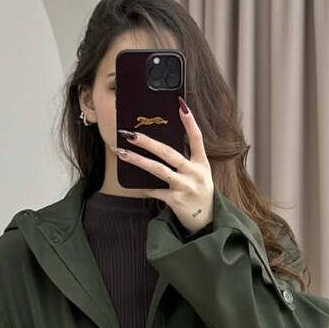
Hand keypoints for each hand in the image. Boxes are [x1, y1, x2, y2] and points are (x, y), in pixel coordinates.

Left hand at [115, 98, 214, 233]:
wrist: (206, 221)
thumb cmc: (199, 192)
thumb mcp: (199, 173)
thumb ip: (186, 159)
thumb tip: (160, 143)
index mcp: (202, 164)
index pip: (197, 138)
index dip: (189, 122)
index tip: (181, 105)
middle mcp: (195, 174)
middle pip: (170, 153)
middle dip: (148, 142)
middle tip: (131, 134)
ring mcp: (185, 188)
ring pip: (159, 170)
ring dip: (138, 160)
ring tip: (122, 153)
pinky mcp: (176, 201)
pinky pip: (154, 191)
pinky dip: (142, 187)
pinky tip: (131, 183)